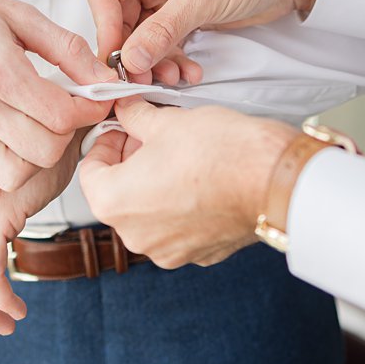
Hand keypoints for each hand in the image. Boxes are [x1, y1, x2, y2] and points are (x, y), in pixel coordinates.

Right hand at [0, 0, 113, 196]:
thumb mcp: (22, 14)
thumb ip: (69, 50)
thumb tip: (105, 78)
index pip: (63, 115)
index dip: (90, 108)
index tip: (93, 97)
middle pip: (45, 150)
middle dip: (67, 131)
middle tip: (64, 109)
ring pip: (15, 174)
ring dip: (34, 156)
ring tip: (36, 127)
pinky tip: (5, 144)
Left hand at [78, 97, 315, 268]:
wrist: (274, 180)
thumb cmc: (222, 152)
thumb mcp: (168, 120)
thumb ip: (136, 116)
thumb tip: (127, 109)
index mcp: (114, 202)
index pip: (90, 170)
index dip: (107, 142)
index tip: (124, 129)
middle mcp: (135, 235)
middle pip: (120, 195)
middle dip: (133, 165)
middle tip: (155, 138)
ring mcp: (169, 250)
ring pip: (151, 214)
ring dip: (158, 187)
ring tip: (184, 159)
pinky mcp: (201, 255)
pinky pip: (181, 228)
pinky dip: (186, 208)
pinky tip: (205, 183)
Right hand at [87, 0, 325, 78]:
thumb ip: (162, 30)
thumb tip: (130, 59)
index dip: (106, 28)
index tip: (115, 59)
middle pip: (122, 20)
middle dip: (134, 52)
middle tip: (142, 79)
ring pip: (146, 37)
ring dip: (156, 61)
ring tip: (174, 79)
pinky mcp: (187, 16)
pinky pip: (168, 43)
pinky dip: (175, 60)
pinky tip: (190, 74)